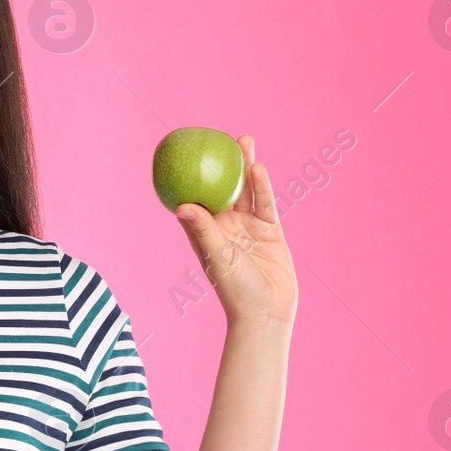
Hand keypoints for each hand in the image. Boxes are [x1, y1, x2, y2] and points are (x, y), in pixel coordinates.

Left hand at [172, 134, 297, 327]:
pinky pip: (266, 203)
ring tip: (244, 141)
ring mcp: (248, 227)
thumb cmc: (235, 290)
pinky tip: (259, 168)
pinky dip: (263, 187)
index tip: (184, 152)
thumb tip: (180, 206)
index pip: (193, 198)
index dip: (188, 176)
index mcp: (205, 232)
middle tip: (218, 138)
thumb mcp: (218, 257)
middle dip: (221, 163)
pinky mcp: (270, 230)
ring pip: (246, 190)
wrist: (267, 312)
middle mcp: (225, 226)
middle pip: (222, 187)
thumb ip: (204, 230)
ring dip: (245, 167)